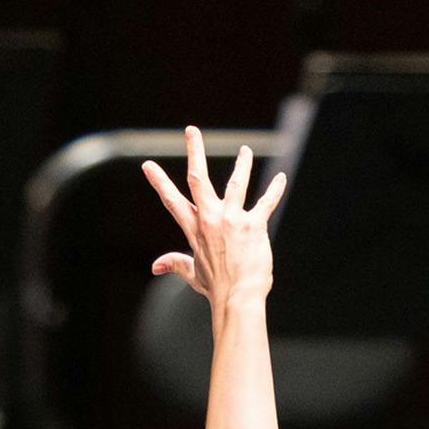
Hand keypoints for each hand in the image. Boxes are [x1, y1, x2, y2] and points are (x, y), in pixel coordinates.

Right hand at [143, 125, 283, 309]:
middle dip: (194, 151)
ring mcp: (232, 220)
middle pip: (198, 178)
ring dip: (243, 164)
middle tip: (191, 130)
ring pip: (236, 182)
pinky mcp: (253, 224)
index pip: (172, 201)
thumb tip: (155, 266)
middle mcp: (211, 220)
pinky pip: (266, 201)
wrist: (237, 298)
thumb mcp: (193, 274)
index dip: (159, 182)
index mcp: (195, 230)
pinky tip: (280, 177)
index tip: (148, 165)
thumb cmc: (216, 288)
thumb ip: (175, 263)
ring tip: (245, 150)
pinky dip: (275, 189)